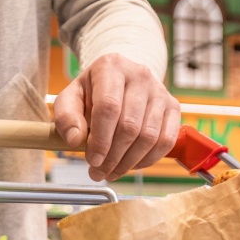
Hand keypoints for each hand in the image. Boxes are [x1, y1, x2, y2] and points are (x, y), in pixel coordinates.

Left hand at [54, 53, 179, 181]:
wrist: (118, 81)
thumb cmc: (92, 93)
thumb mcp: (70, 99)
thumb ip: (66, 118)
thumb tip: (75, 140)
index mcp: (111, 67)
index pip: (109, 107)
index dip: (100, 139)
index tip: (93, 160)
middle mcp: (139, 75)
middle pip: (130, 126)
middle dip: (113, 157)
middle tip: (98, 172)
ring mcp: (159, 90)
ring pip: (149, 136)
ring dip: (129, 162)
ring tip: (111, 171)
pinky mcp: (173, 106)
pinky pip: (166, 140)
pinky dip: (149, 159)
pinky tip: (132, 165)